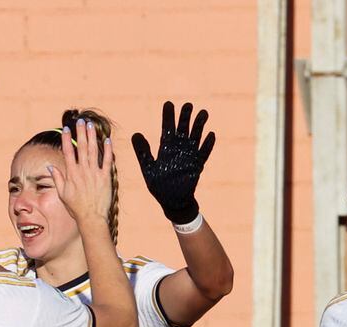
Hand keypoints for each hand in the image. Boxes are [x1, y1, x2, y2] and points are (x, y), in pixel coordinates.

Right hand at [47, 120, 114, 234]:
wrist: (91, 218)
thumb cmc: (76, 208)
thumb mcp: (63, 194)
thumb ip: (57, 178)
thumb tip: (50, 166)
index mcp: (71, 174)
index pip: (68, 152)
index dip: (66, 139)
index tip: (66, 128)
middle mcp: (82, 171)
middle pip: (81, 147)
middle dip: (80, 132)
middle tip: (80, 120)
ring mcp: (94, 174)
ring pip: (93, 151)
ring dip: (92, 136)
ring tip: (91, 125)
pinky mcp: (105, 178)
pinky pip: (107, 161)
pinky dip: (107, 150)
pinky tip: (107, 140)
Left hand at [131, 101, 215, 224]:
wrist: (172, 202)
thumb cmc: (159, 186)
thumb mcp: (148, 168)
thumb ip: (143, 152)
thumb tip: (135, 134)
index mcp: (166, 147)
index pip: (167, 127)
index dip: (168, 116)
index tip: (168, 104)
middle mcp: (178, 149)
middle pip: (183, 128)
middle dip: (186, 116)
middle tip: (188, 104)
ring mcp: (189, 156)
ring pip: (195, 137)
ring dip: (199, 125)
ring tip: (203, 112)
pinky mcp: (197, 166)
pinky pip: (203, 153)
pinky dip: (207, 145)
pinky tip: (211, 135)